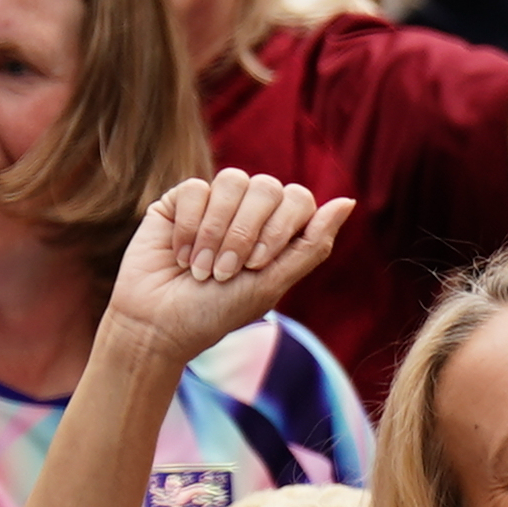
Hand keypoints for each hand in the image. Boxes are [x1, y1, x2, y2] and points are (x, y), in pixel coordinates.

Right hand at [103, 172, 354, 367]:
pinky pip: (195, 189)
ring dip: (217, 231)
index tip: (256, 266)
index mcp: (278, 230)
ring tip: (202, 269)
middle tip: (227, 272)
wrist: (159, 325)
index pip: (298, 199)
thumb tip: (348, 202)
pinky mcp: (180, 200)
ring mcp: (215, 203)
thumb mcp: (272, 284)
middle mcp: (250, 211)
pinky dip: (190, 227)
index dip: (280, 228)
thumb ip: (312, 245)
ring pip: (232, 181)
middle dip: (246, 232)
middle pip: (267, 186)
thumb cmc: (217, 312)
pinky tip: (181, 256)